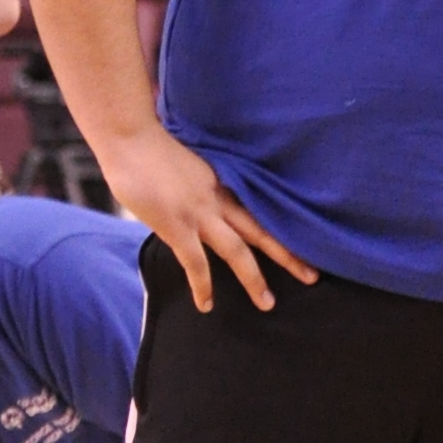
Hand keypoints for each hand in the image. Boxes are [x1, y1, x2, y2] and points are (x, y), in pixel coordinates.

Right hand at [103, 121, 315, 314]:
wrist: (130, 137)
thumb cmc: (149, 147)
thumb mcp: (186, 164)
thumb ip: (197, 184)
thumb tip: (195, 199)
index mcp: (222, 182)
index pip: (259, 209)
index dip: (281, 228)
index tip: (304, 242)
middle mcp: (218, 199)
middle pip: (261, 231)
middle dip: (288, 256)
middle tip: (312, 277)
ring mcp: (199, 213)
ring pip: (238, 251)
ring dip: (254, 279)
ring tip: (267, 303)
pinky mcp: (177, 226)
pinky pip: (196, 263)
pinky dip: (202, 286)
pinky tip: (205, 305)